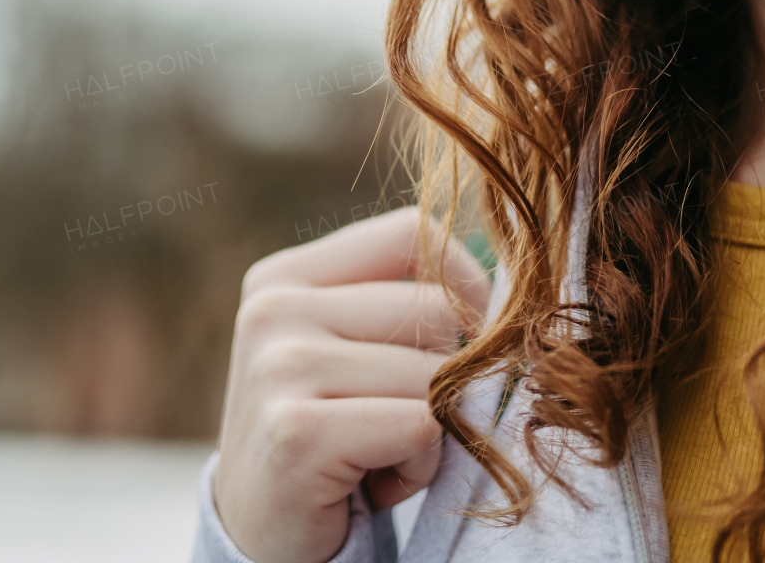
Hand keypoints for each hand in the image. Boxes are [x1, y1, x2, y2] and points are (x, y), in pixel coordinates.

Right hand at [213, 206, 491, 562]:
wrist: (256, 546)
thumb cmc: (329, 437)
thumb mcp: (349, 350)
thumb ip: (404, 304)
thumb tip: (508, 289)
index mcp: (285, 277)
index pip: (409, 233)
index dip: (462, 279)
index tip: (467, 333)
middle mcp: (274, 310)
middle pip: (435, 307)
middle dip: (445, 374)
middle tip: (401, 420)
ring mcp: (280, 368)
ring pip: (434, 372)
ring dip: (433, 430)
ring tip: (381, 454)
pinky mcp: (298, 433)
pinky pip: (420, 426)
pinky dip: (420, 465)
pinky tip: (375, 483)